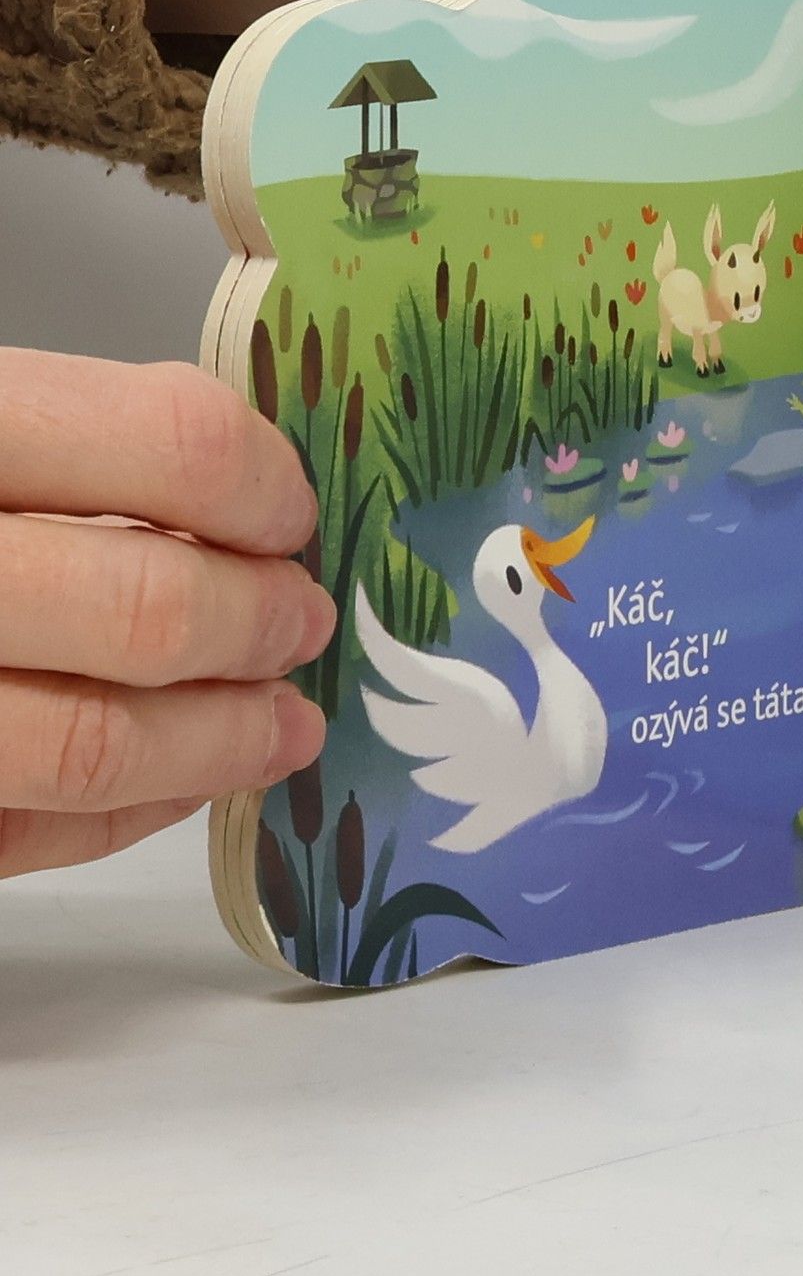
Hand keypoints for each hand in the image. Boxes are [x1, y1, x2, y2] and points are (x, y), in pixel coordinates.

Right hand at [0, 350, 330, 876]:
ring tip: (284, 723)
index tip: (290, 513)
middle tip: (301, 622)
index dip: (262, 484)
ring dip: (220, 742)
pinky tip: (178, 781)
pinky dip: (125, 813)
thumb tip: (239, 489)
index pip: (164, 440)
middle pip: (143, 607)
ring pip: (90, 746)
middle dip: (258, 624)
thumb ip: (63, 440)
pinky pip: (20, 834)